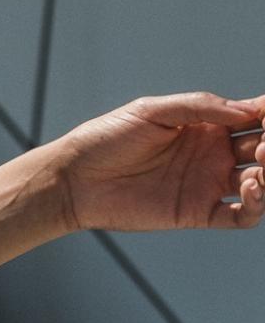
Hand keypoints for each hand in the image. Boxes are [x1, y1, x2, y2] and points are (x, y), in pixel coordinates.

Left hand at [47, 91, 263, 232]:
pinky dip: (258, 205)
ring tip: (261, 162)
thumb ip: (198, 106)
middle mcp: (213, 154)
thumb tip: (246, 110)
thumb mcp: (150, 111)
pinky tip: (252, 188)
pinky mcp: (200, 212)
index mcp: (204, 125)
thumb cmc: (106, 138)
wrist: (75, 178)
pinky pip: (242, 215)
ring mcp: (209, 184)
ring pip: (262, 182)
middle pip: (263, 148)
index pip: (252, 117)